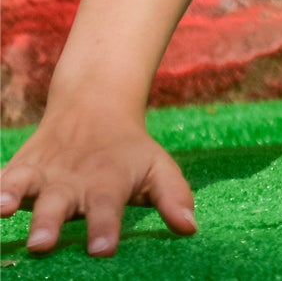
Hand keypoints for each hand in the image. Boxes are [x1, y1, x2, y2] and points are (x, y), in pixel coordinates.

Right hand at [0, 100, 195, 257]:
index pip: (107, 208)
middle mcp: (70, 180)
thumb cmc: (128, 152)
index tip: (103, 249)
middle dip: (48, 223)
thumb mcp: (157, 167)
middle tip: (42, 243)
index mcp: (106, 183)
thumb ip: (173, 196)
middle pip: (58, 203)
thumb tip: (191, 228)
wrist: (95, 103)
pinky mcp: (16, 171)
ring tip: (2, 210)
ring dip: (9, 196)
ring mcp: (40, 174)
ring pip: (22, 185)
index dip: (105, 228)